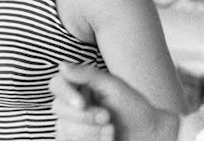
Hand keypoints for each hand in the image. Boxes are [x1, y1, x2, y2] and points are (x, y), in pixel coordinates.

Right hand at [49, 62, 179, 140]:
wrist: (147, 133)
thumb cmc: (133, 107)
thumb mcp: (113, 86)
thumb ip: (87, 75)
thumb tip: (62, 65)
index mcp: (80, 86)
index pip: (56, 84)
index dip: (65, 94)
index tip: (82, 104)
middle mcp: (71, 105)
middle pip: (58, 109)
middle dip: (85, 117)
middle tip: (107, 117)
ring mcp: (71, 125)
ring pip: (63, 129)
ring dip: (90, 132)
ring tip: (111, 129)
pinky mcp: (75, 141)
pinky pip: (69, 143)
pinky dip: (90, 142)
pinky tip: (108, 139)